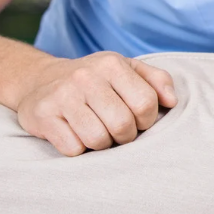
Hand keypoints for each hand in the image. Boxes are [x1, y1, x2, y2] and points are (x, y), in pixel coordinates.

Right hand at [16, 51, 176, 155]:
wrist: (41, 81)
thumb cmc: (95, 80)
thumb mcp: (127, 70)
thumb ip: (157, 81)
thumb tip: (172, 101)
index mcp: (111, 64)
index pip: (145, 103)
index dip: (147, 120)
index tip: (138, 120)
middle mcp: (85, 77)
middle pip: (122, 125)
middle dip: (126, 136)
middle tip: (118, 131)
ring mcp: (62, 96)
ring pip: (98, 140)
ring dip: (102, 144)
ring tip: (98, 132)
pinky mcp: (43, 116)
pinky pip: (73, 149)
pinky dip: (79, 149)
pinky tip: (75, 134)